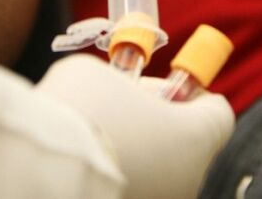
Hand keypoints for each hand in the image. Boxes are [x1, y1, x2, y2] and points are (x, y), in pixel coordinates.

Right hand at [37, 55, 233, 198]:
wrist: (44, 164)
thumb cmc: (80, 109)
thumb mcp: (98, 75)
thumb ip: (119, 84)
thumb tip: (113, 96)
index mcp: (196, 136)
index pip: (217, 113)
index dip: (193, 94)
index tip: (167, 88)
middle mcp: (189, 180)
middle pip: (187, 144)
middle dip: (159, 124)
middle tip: (122, 109)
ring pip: (159, 172)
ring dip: (138, 154)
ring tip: (95, 138)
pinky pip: (136, 188)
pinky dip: (118, 176)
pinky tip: (86, 164)